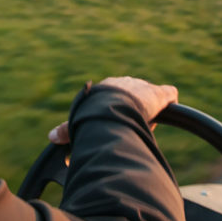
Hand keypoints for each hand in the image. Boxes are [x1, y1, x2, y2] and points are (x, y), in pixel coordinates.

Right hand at [48, 76, 177, 144]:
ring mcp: (143, 87)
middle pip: (132, 97)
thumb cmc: (94, 114)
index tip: (115, 124)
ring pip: (148, 97)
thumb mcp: (78, 122)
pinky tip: (170, 110)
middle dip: (132, 110)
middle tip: (132, 126)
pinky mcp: (160, 93)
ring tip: (148, 125)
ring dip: (149, 110)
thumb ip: (67, 130)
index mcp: (107, 87)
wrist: (115, 107)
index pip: (113, 98)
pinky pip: (169, 94)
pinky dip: (170, 101)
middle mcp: (125, 83)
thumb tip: (51, 137)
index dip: (115, 111)